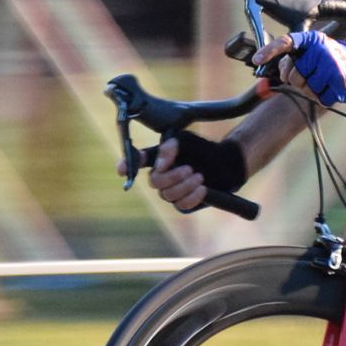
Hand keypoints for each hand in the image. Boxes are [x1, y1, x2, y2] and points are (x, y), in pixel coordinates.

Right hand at [115, 132, 246, 213]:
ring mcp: (171, 191)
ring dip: (185, 185)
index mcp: (158, 158)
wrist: (225, 163)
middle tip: (189, 169)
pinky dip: (192, 196)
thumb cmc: (203, 149)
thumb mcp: (186, 140)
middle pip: (155, 182)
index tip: (121, 170)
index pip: (137, 161)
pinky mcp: (183, 203)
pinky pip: (181, 205)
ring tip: (200, 176)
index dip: (126, 165)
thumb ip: (171, 147)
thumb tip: (160, 164)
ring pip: (168, 195)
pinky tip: (203, 188)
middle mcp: (161, 176)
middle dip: (172, 176)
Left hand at [256, 30, 345, 106]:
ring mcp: (331, 66)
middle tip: (311, 77)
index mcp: (313, 39)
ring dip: (314, 91)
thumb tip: (271, 79)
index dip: (270, 51)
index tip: (257, 60)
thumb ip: (294, 61)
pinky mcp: (340, 83)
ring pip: (306, 90)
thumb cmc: (336, 61)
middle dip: (298, 82)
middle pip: (293, 77)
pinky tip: (335, 87)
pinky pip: (321, 99)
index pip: (287, 42)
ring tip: (326, 81)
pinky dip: (326, 97)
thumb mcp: (316, 53)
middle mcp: (321, 50)